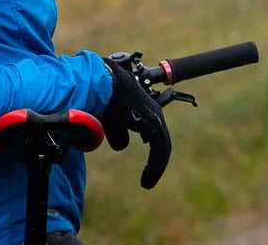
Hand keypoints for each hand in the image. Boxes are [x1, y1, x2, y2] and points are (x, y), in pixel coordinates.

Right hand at [100, 58, 171, 188]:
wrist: (106, 85)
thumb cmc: (104, 99)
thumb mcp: (111, 121)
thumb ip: (118, 133)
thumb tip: (122, 147)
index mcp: (143, 112)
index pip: (154, 137)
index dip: (152, 155)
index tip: (146, 170)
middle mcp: (153, 114)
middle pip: (160, 143)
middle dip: (155, 162)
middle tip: (148, 178)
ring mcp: (155, 119)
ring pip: (162, 148)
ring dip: (156, 167)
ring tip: (147, 182)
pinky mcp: (154, 125)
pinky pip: (160, 150)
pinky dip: (155, 166)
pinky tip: (147, 179)